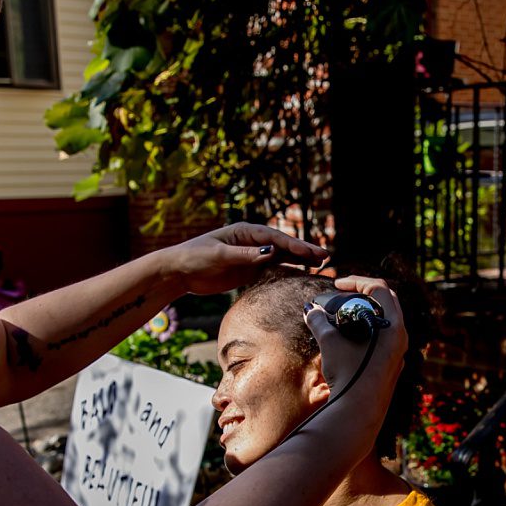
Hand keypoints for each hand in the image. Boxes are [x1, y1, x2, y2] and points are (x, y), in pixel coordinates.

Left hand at [159, 223, 327, 296]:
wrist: (180, 271)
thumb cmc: (195, 257)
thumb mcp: (218, 255)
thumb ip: (244, 255)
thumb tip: (269, 253)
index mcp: (244, 232)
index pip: (274, 238)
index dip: (293, 245)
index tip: (309, 253)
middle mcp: (251, 241)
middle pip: (282, 245)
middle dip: (303, 250)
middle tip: (325, 256)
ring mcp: (252, 255)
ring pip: (281, 257)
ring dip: (300, 260)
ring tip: (321, 264)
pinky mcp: (249, 269)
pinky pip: (273, 269)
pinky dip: (288, 271)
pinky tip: (302, 274)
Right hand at [304, 275, 407, 397]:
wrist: (358, 412)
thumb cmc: (349, 375)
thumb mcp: (331, 344)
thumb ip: (319, 323)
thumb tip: (309, 311)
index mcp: (393, 325)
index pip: (379, 289)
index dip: (356, 281)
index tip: (337, 285)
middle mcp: (401, 337)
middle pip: (386, 302)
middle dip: (363, 295)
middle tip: (342, 297)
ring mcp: (399, 352)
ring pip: (386, 322)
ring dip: (365, 314)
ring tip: (344, 317)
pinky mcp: (392, 365)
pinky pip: (384, 339)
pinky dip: (367, 331)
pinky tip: (350, 339)